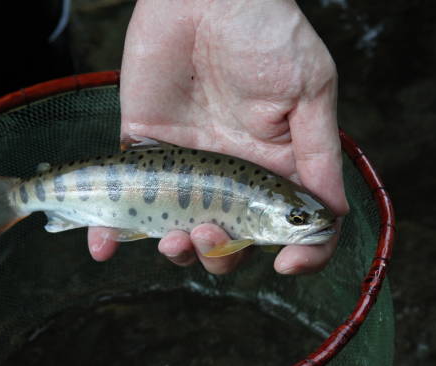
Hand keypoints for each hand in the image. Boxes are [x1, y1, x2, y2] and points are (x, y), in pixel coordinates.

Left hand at [88, 0, 348, 274]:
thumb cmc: (266, 32)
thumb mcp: (310, 89)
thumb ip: (318, 154)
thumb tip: (332, 214)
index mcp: (275, 165)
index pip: (290, 226)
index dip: (297, 254)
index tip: (285, 264)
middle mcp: (231, 175)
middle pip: (229, 241)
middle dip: (220, 254)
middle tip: (208, 232)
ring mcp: (186, 168)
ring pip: (179, 232)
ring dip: (174, 251)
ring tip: (170, 238)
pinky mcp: (144, 151)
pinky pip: (126, 200)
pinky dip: (111, 230)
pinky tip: (103, 247)